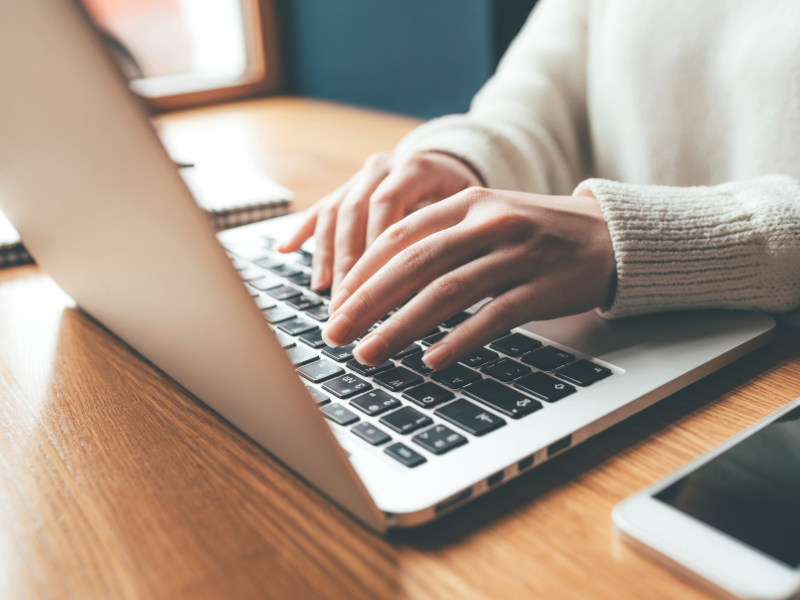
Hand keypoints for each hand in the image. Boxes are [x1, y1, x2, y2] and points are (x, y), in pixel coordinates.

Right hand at [277, 151, 481, 292]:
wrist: (453, 165)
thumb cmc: (465, 199)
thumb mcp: (466, 211)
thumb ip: (447, 235)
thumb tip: (431, 285)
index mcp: (415, 168)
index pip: (387, 205)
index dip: (376, 245)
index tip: (372, 285)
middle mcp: (383, 166)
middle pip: (355, 211)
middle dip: (347, 260)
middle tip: (345, 300)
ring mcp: (361, 176)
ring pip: (335, 212)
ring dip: (326, 254)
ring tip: (323, 289)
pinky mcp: (347, 187)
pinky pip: (320, 208)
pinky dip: (302, 231)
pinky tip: (284, 250)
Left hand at [321, 187, 615, 369]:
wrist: (610, 236)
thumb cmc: (537, 233)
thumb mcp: (487, 220)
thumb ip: (440, 240)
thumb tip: (381, 281)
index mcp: (468, 202)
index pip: (400, 235)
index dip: (362, 271)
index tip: (335, 302)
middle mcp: (489, 222)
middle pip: (415, 263)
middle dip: (368, 302)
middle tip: (335, 333)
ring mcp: (518, 254)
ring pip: (447, 292)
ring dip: (401, 327)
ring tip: (369, 354)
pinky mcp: (543, 287)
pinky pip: (493, 316)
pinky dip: (459, 340)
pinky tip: (431, 361)